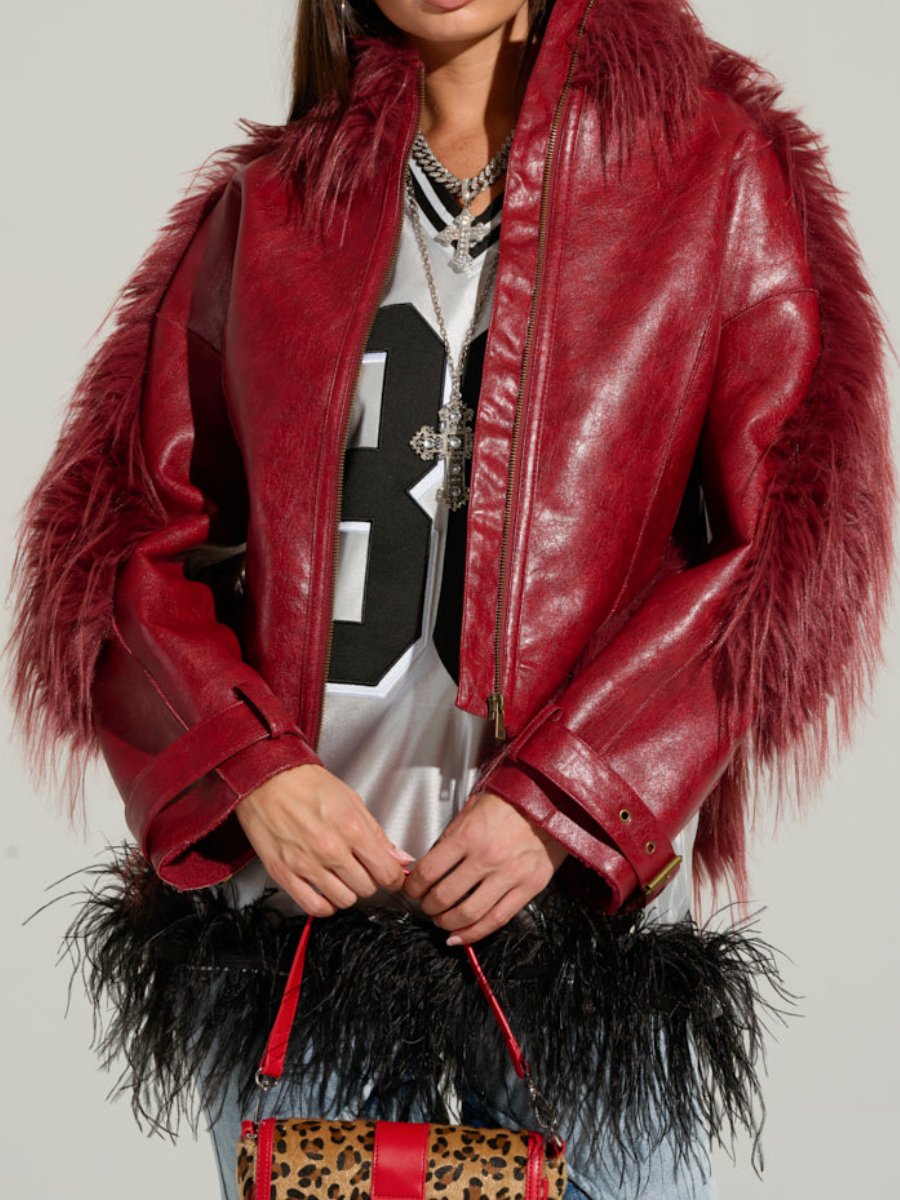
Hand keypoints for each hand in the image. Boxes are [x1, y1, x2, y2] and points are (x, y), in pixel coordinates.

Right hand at [234, 764, 411, 915]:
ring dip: (348, 892)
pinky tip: (326, 892)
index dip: (394, 877)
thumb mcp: (351, 800)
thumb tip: (400, 857)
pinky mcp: (284, 873)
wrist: (266, 779)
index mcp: (351, 828)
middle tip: (363, 869)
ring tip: (342, 877)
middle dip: (370, 880)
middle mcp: (330, 849)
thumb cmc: (307, 784)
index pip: (387, 872)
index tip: (391, 875)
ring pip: (344, 900)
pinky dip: (325, 906)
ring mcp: (306, 864)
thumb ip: (377, 833)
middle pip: (367, 888)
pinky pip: (313, 907)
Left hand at [403, 791, 567, 944]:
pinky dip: (475, 933)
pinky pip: (497, 919)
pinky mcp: (529, 886)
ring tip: (442, 921)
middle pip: (444, 896)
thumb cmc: (513, 799)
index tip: (411, 888)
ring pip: (469, 913)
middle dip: (428, 906)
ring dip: (448, 923)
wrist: (553, 798)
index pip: (428, 871)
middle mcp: (487, 857)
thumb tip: (433, 862)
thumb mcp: (473, 808)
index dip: (413, 885)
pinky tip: (461, 936)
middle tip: (426, 905)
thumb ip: (453, 837)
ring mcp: (509, 875)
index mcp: (468, 835)